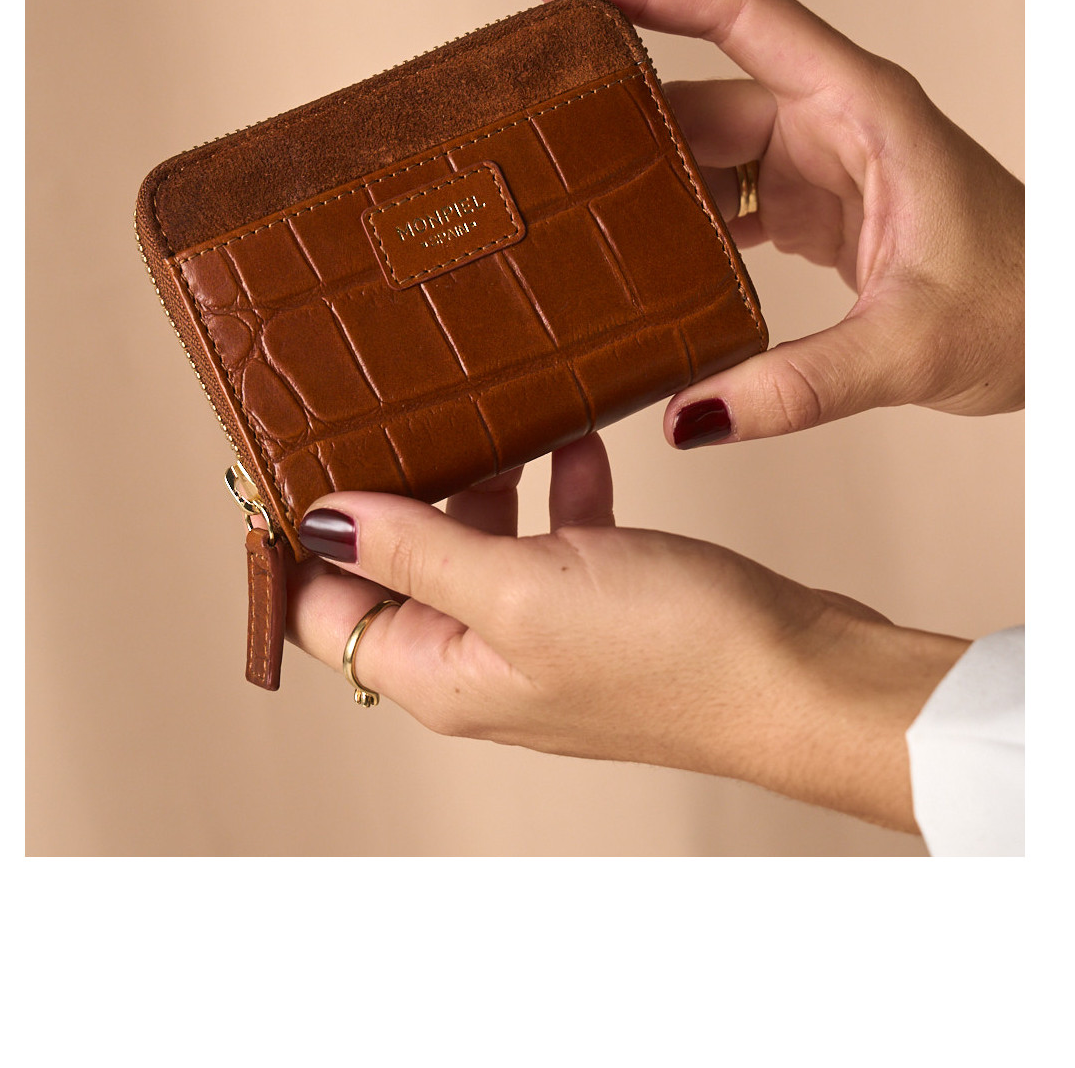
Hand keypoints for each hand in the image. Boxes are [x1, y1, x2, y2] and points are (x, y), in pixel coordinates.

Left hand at [288, 435, 967, 832]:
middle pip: (397, 569)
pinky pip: (552, 535)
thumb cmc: (674, 654)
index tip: (286, 459)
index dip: (299, 539)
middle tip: (382, 411)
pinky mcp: (600, 604)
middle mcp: (482, 662)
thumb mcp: (522, 591)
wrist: (802, 678)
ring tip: (478, 411)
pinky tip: (571, 439)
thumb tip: (320, 519)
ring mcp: (544, 632)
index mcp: (442, 675)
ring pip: (476, 542)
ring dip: (476, 479)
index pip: (325, 610)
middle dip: (387, 493)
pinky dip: (552, 487)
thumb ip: (417, 550)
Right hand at [535, 0, 1024, 445]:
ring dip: (644, 172)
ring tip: (567, 196)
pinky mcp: (813, 205)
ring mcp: (819, 161)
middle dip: (617, 102)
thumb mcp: (910, 347)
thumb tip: (690, 413)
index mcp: (862, 106)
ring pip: (707, 144)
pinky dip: (680, 221)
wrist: (1057, 330)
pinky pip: (725, 194)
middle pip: (702, 86)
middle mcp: (833, 119)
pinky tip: (639, 254)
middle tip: (533, 125)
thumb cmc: (1023, 306)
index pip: (739, 10)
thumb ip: (798, 386)